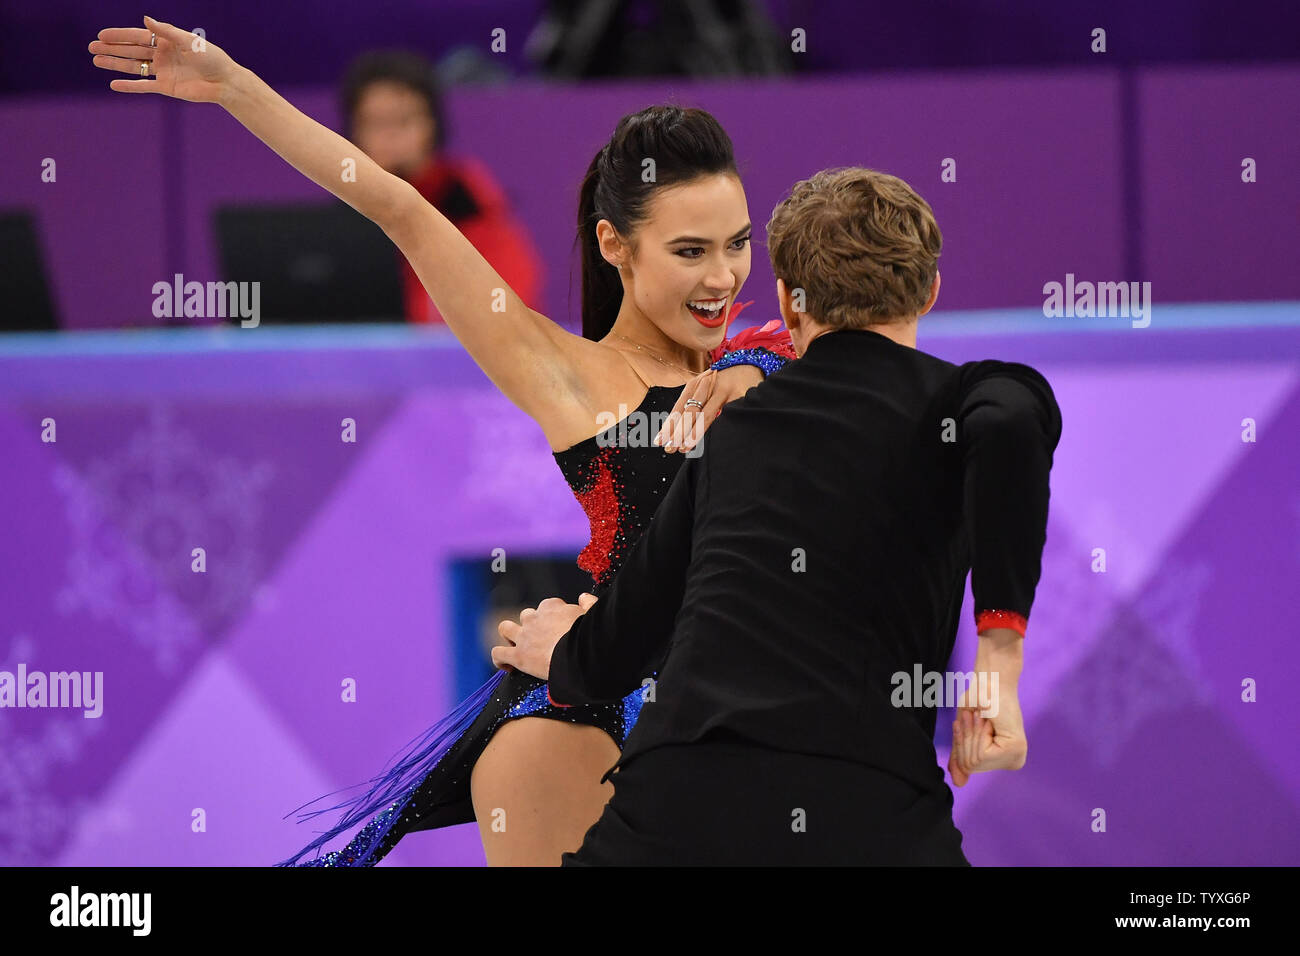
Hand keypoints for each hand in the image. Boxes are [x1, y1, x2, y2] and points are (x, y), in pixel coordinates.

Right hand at [89, 16, 237, 102]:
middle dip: (111, 49)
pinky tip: (113, 84)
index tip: (101, 35)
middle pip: (132, 50)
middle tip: (91, 47)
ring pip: (134, 67)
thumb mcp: (189, 41)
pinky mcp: (167, 87)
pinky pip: (144, 86)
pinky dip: (130, 86)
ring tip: (96, 61)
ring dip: (115, 64)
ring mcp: (163, 71)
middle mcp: (162, 55)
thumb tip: (144, 20)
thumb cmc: (212, 58)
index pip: (138, 37)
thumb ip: (166, 31)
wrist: (225, 82)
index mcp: (167, 41)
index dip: (119, 36)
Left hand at [493, 593, 598, 679]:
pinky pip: (498, 654)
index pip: (547, 606)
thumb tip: (584, 597)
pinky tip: (507, 666)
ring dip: (509, 636)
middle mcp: (534, 618)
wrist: (580, 655)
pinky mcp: (518, 656)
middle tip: (540, 640)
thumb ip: (588, 603)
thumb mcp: (592, 614)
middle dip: (530, 625)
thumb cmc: (589, 635)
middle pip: (526, 616)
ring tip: (516, 646)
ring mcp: (524, 637)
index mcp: (552, 607)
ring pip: (505, 628)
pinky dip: (500, 659)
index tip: (559, 627)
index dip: (551, 617)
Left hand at [654, 364, 762, 452]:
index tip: (659, 440)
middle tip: (669, 448)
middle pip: (689, 412)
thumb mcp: (703, 389)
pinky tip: (712, 440)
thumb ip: (691, 406)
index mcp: (694, 384)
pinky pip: (727, 415)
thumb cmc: (722, 383)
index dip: (669, 425)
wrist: (748, 365)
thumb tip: (675, 431)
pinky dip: (718, 428)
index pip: (678, 408)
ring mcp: (723, 390)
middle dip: (678, 432)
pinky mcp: (739, 395)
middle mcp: (706, 385)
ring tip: (684, 447)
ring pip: (706, 415)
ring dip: (694, 433)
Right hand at [947, 684, 1026, 786]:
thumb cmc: (978, 699)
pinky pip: (981, 755)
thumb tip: (959, 784)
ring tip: (980, 716)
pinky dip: (976, 734)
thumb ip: (962, 756)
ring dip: (970, 734)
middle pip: (972, 766)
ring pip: (974, 762)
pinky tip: (987, 721)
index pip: (970, 767)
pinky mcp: (1015, 749)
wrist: (991, 678)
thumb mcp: (965, 732)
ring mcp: (1016, 757)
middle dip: (965, 739)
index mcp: (1005, 759)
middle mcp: (1015, 762)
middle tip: (974, 716)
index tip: (965, 720)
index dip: (960, 744)